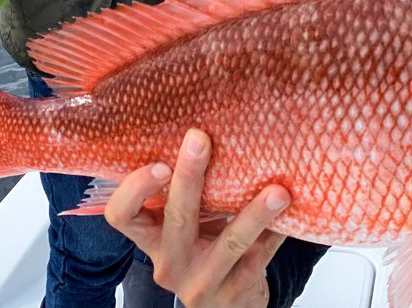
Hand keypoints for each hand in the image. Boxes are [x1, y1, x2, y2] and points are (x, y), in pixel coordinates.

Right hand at [105, 129, 291, 307]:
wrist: (225, 306)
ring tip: (278, 191)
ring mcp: (201, 282)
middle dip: (189, 177)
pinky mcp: (234, 293)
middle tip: (201, 139)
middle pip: (176, 219)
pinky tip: (290, 211)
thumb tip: (204, 123)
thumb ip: (183, 192)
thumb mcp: (184, 226)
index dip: (134, 189)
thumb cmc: (203, 250)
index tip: (160, 162)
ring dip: (254, 214)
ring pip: (228, 243)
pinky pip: (259, 258)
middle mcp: (169, 263)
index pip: (122, 216)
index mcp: (151, 238)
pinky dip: (275, 232)